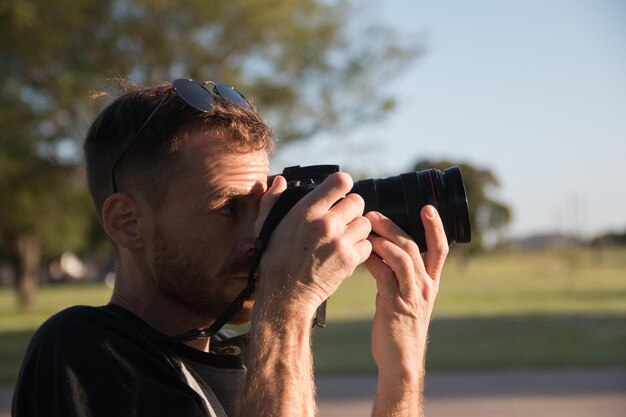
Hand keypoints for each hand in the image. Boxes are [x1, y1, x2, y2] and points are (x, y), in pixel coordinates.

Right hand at [255, 172, 372, 315]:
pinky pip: (367, 245)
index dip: (342, 185)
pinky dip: (360, 248)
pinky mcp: (349, 260)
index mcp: (307, 210)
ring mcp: (340, 242)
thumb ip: (273, 199)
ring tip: (343, 236)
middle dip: (350, 208)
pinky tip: (345, 252)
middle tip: (341, 218)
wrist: (284, 295)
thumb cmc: (273, 259)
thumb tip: (281, 180)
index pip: (341, 181)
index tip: (338, 193)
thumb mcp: (265, 226)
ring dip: (356, 228)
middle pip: (358, 201)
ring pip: (365, 223)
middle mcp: (326, 223)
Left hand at [365, 205, 447, 378]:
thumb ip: (397, 274)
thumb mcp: (404, 297)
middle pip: (415, 245)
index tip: (427, 206)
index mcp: (429, 282)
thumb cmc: (398, 326)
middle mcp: (425, 285)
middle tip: (374, 213)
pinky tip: (363, 252)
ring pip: (403, 256)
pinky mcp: (396, 304)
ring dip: (384, 238)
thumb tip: (378, 249)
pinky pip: (386, 274)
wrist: (400, 360)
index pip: (440, 248)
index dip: (436, 226)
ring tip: (367, 227)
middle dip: (394, 226)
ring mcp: (412, 294)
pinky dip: (374, 259)